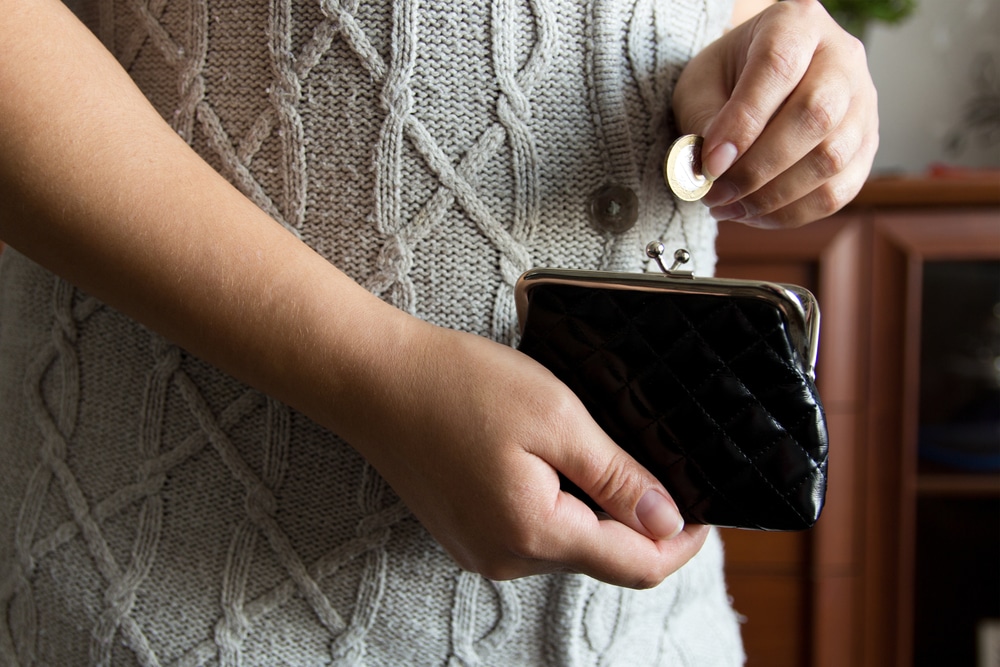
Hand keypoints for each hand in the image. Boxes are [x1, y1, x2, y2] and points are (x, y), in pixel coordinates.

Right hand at [350, 321, 708, 588]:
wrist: (372, 378)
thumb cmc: (457, 386)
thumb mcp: (557, 419)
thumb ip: (617, 478)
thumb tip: (667, 521)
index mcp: (534, 534)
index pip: (635, 565)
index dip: (681, 541)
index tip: (706, 510)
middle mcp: (505, 558)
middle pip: (602, 556)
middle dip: (636, 517)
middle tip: (646, 457)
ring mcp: (480, 548)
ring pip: (568, 542)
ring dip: (594, 506)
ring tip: (584, 445)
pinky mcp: (465, 532)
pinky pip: (532, 530)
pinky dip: (557, 502)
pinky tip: (544, 456)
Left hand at [672, 0, 877, 227]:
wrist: (756, 78)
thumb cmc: (725, 78)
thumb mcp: (701, 86)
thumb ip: (704, 121)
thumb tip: (710, 170)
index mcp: (797, 23)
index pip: (778, 67)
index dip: (743, 122)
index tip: (710, 163)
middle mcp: (842, 57)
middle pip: (816, 115)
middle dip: (758, 168)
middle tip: (716, 194)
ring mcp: (863, 103)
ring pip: (831, 159)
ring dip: (773, 197)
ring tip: (729, 208)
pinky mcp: (866, 146)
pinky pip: (838, 191)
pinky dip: (792, 212)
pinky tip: (755, 214)